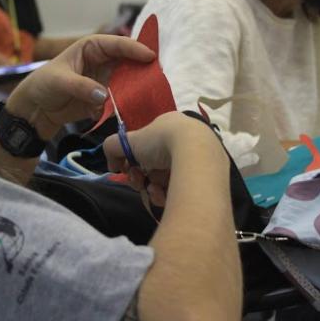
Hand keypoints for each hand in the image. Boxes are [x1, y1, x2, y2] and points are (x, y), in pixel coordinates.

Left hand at [6, 35, 154, 138]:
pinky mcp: (106, 98)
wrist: (36, 109)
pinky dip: (129, 103)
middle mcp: (103, 62)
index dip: (134, 48)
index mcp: (92, 48)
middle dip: (143, 67)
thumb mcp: (59, 81)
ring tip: (152, 93)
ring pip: (128, 81)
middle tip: (159, 75)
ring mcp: (106, 80)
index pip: (117, 45)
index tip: (150, 56)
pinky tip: (139, 107)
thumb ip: (81, 86)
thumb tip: (104, 95)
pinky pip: (121, 99)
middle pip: (128, 61)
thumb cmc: (44, 84)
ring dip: (138, 87)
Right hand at [103, 112, 220, 205]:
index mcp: (171, 126)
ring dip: (153, 188)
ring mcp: (199, 160)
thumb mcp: (129, 141)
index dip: (133, 160)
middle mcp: (187, 140)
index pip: (148, 146)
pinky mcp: (207, 179)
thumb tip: (113, 166)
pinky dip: (168, 194)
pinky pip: (181, 190)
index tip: (126, 169)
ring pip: (167, 180)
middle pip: (155, 165)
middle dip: (141, 176)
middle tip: (137, 181)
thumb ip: (112, 148)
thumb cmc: (161, 142)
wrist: (196, 155)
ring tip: (153, 189)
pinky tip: (164, 194)